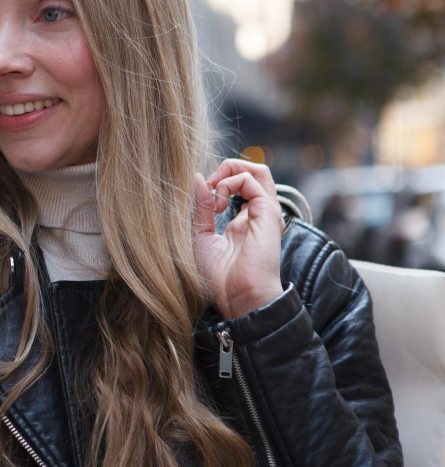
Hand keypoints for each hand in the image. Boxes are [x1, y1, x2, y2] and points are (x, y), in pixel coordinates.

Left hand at [192, 159, 283, 319]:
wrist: (237, 298)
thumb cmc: (219, 277)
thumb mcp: (199, 237)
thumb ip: (199, 209)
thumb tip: (198, 178)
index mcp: (243, 222)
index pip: (237, 187)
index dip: (216, 183)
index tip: (199, 196)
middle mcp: (257, 215)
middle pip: (252, 173)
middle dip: (226, 168)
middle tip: (208, 184)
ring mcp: (265, 213)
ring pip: (258, 170)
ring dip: (230, 169)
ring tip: (214, 187)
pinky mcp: (268, 213)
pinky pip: (251, 180)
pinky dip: (229, 182)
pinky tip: (218, 203)